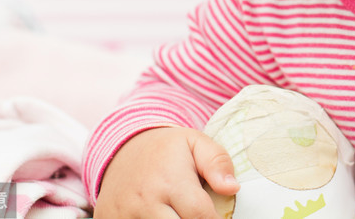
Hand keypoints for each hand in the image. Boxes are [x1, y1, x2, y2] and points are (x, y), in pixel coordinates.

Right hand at [93, 126, 239, 218]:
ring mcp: (125, 215)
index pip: (200, 215)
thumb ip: (217, 162)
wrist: (122, 149)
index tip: (218, 216)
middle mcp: (145, 202)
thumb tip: (232, 188)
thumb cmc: (167, 150)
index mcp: (170, 181)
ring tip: (178, 210)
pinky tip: (163, 213)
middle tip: (197, 213)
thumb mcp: (196, 143)